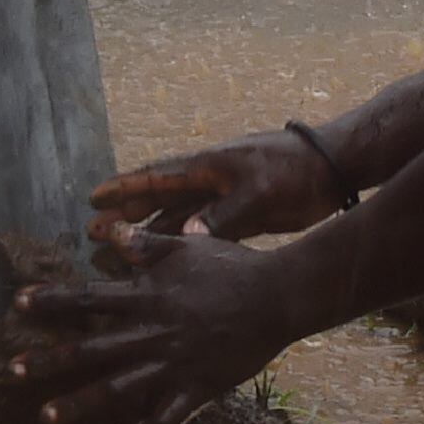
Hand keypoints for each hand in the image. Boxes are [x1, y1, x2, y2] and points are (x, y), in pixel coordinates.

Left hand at [0, 227, 311, 423]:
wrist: (276, 296)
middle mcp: (151, 332)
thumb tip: (112, 231)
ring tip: (47, 417)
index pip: (88, 298)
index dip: (52, 300)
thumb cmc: (232, 267)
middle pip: (91, 350)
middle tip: (12, 372)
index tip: (17, 302)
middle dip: (49, 362)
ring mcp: (172, 364)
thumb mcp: (187, 247)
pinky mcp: (195, 388)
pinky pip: (166, 419)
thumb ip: (147, 244)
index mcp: (146, 295)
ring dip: (80, 404)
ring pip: (117, 389)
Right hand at [89, 127, 342, 241]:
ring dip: (147, 231)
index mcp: (207, 167)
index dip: (124, 188)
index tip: (94, 197)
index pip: (156, 176)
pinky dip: (178, 242)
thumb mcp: (260, 194)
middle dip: (125, 214)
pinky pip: (199, 230)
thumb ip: (224, 215)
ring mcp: (223, 198)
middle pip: (157, 199)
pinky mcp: (239, 214)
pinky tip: (165, 257)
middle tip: (91, 231)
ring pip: (175, 218)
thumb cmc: (295, 172)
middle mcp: (208, 181)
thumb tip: (187, 237)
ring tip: (116, 249)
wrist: (333, 169)